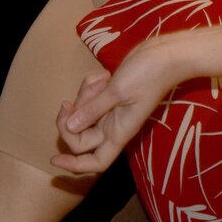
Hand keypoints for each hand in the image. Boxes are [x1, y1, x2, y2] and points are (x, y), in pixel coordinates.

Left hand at [50, 39, 191, 174]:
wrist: (166, 55)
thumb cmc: (148, 75)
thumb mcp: (117, 92)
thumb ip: (92, 110)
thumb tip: (70, 127)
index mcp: (119, 132)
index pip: (96, 162)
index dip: (75, 165)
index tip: (55, 158)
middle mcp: (113, 125)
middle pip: (80, 135)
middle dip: (70, 120)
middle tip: (67, 103)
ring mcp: (111, 110)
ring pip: (82, 112)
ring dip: (83, 96)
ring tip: (101, 80)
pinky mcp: (110, 95)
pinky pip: (89, 95)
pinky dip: (90, 84)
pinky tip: (104, 74)